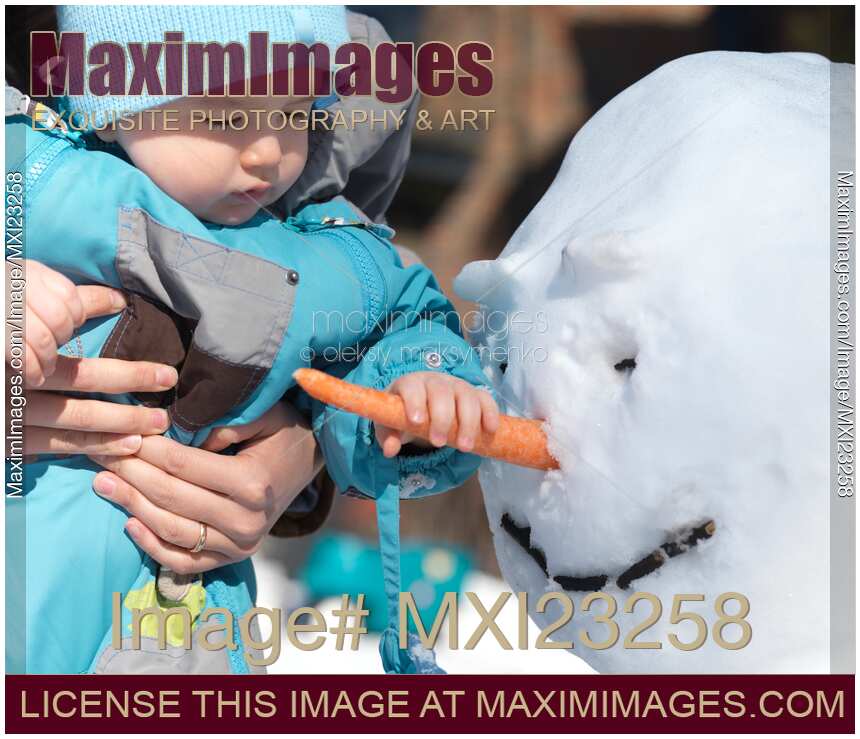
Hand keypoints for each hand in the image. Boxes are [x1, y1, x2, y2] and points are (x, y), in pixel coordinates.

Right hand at [11, 260, 177, 455]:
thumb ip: (69, 305)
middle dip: (133, 390)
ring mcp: (11, 413)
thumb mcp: (22, 308)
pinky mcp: (8, 440)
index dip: (127, 372)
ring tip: (158, 426)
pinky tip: (127, 446)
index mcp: (23, 348)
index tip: (166, 373)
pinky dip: (95, 447)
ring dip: (123, 424)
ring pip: (75, 420)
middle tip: (171, 396)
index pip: (79, 361)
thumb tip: (118, 300)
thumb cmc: (7, 331)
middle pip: (83, 385)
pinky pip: (58, 446)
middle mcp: (16, 382)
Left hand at [89, 401, 322, 573]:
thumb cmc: (284, 432)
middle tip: (100, 454)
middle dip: (130, 474)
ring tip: (103, 484)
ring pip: (172, 531)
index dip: (145, 450)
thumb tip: (181, 432)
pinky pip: (184, 560)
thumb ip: (225, 421)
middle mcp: (246, 520)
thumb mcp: (265, 414)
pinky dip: (152, 546)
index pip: (182, 466)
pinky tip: (128, 523)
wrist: (311, 462)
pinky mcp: (233, 556)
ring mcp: (240, 543)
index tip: (121, 432)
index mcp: (253, 483)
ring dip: (132, 507)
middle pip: (171, 498)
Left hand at [374, 371, 499, 457]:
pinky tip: (490, 430)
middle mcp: (436, 381)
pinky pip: (486, 399)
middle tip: (439, 443)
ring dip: (468, 422)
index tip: (417, 421)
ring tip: (465, 447)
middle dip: (442, 418)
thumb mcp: (391, 425)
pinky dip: (490, 413)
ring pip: (466, 397)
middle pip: (442, 392)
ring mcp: (458, 386)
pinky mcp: (475, 394)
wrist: (423, 404)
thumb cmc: (404, 414)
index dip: (415, 401)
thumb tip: (390, 450)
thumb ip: (388, 435)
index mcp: (411, 384)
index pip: (413, 387)